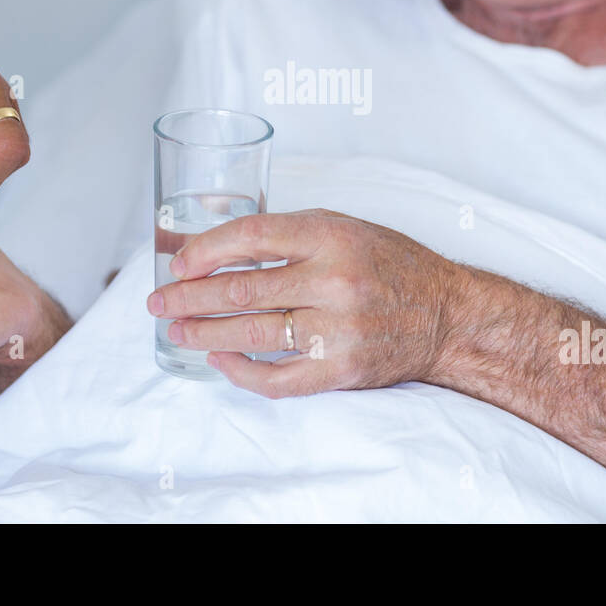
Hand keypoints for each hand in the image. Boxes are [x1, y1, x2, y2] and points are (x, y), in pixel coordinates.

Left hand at [146, 209, 475, 396]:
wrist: (446, 314)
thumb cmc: (391, 265)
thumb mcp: (345, 228)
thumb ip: (289, 236)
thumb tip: (217, 248)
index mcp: (332, 236)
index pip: (251, 237)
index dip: (206, 250)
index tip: (179, 262)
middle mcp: (334, 281)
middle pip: (242, 290)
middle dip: (189, 297)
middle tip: (159, 301)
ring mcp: (337, 330)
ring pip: (251, 334)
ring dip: (203, 334)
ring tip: (176, 331)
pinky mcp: (340, 370)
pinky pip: (276, 378)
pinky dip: (241, 371)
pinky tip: (220, 360)